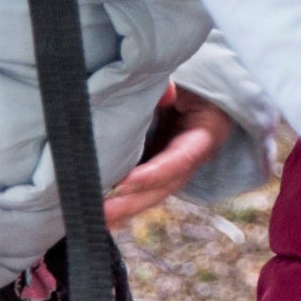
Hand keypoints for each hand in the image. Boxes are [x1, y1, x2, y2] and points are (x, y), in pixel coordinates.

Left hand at [104, 85, 234, 224]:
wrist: (198, 92)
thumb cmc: (193, 86)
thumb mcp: (188, 82)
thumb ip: (173, 85)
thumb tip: (165, 94)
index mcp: (205, 135)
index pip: (181, 159)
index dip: (155, 174)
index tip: (126, 183)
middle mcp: (191, 159)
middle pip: (163, 187)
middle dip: (132, 201)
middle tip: (102, 211)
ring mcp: (174, 169)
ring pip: (151, 194)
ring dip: (124, 208)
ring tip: (95, 218)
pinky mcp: (157, 170)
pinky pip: (142, 190)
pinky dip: (122, 203)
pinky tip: (101, 214)